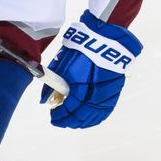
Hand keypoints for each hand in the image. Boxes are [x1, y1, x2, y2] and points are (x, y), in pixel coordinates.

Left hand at [40, 10, 142, 127]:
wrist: (107, 38)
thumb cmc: (82, 48)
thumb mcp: (63, 63)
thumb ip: (53, 83)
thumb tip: (45, 100)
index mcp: (81, 85)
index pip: (70, 108)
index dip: (60, 115)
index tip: (53, 116)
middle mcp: (95, 92)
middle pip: (82, 115)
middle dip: (70, 120)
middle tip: (60, 120)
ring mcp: (107, 93)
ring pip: (95, 115)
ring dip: (83, 121)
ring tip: (73, 122)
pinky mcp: (116, 91)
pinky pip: (105, 110)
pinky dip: (96, 117)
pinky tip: (89, 119)